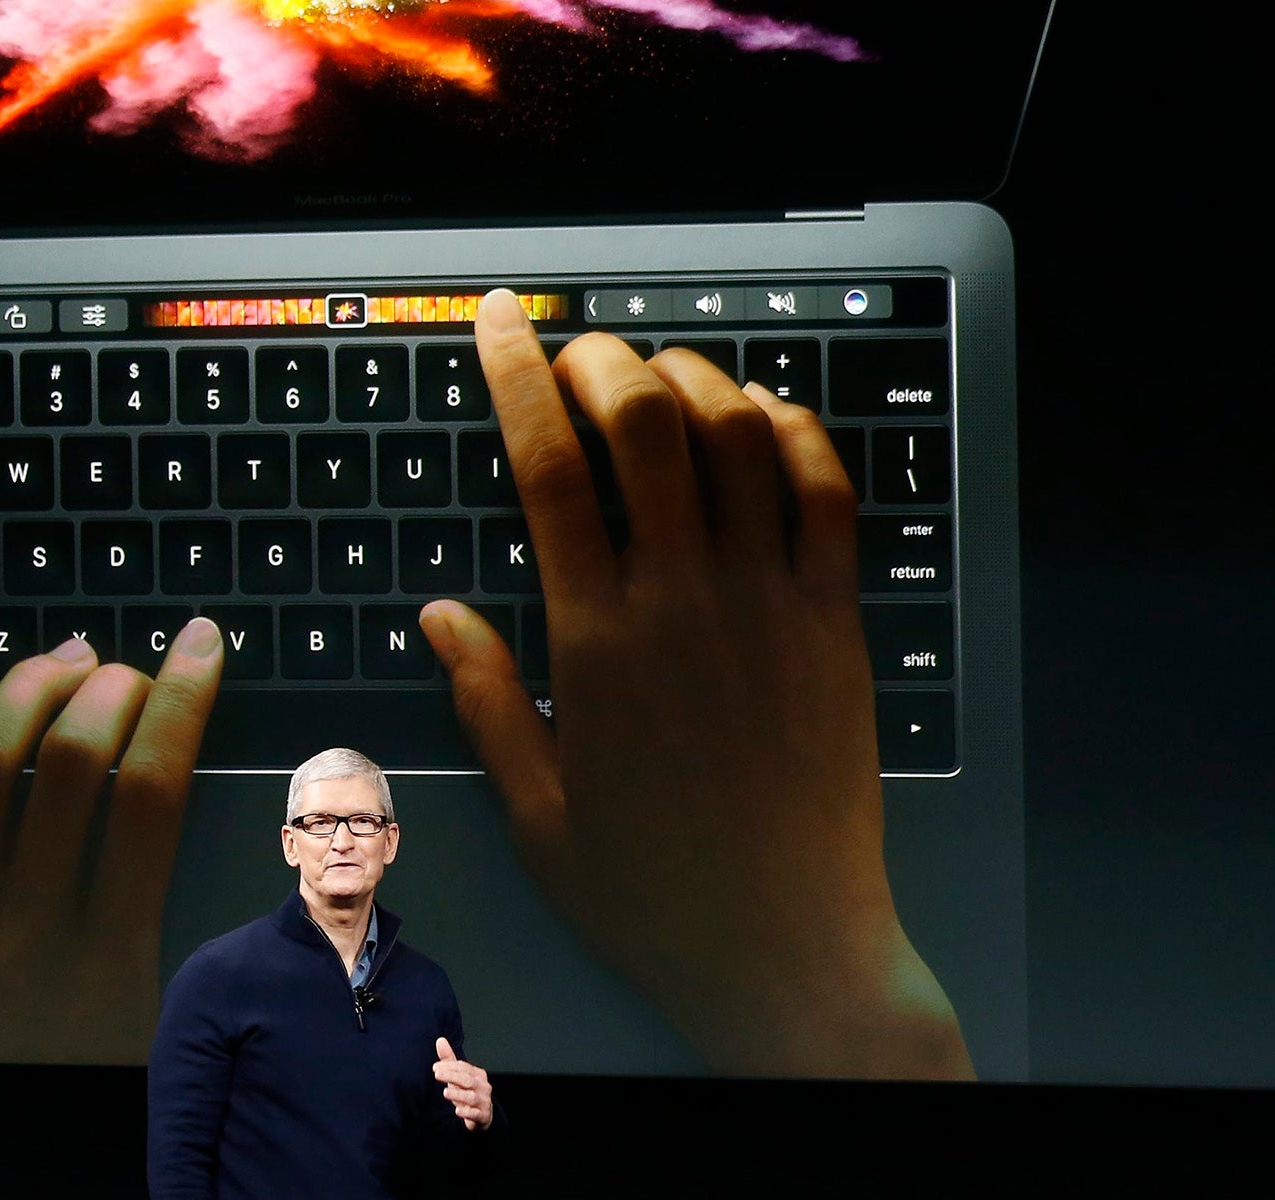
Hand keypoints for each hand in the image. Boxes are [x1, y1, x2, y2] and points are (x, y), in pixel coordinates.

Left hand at [0, 621, 222, 1062]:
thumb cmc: (70, 1084)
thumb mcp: (148, 1024)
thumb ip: (174, 922)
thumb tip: (200, 797)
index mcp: (110, 965)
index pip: (152, 796)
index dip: (181, 703)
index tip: (198, 649)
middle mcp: (25, 940)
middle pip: (72, 766)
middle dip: (110, 689)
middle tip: (125, 670)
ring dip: (27, 692)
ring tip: (58, 663)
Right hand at [421, 289, 971, 1078]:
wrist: (786, 950)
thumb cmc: (649, 890)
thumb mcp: (535, 811)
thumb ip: (486, 699)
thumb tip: (440, 610)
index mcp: (596, 641)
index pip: (548, 468)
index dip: (517, 375)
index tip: (502, 323)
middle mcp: (684, 601)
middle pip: (644, 422)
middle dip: (602, 359)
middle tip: (575, 352)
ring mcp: (770, 603)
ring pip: (737, 437)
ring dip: (692, 379)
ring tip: (656, 375)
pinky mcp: (835, 622)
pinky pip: (827, 493)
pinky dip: (793, 432)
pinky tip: (759, 417)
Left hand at [431, 1036, 493, 1129]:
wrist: (482, 1115)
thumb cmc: (468, 1091)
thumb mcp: (459, 1076)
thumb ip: (449, 1060)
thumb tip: (440, 1040)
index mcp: (478, 1074)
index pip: (464, 1068)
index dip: (449, 1067)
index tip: (435, 1068)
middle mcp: (483, 1086)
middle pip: (467, 1080)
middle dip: (452, 1076)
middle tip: (437, 1075)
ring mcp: (484, 1101)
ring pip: (471, 1097)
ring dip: (458, 1094)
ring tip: (445, 1092)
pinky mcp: (483, 1115)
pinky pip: (476, 1113)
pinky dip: (467, 1112)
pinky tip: (457, 1111)